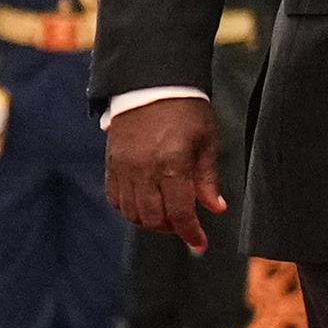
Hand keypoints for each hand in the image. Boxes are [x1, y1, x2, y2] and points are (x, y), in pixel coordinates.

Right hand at [104, 96, 219, 251]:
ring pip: (132, 213)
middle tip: (186, 224)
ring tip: (168, 215)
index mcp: (172, 163)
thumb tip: (216, 209)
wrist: (151, 83)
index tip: (201, 244)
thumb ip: (207, 178)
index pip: (179, 212)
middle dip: (172, 228)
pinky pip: (116, 200)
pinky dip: (130, 210)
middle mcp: (144, 169)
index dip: (191, 233)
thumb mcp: (206, 141)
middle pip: (153, 218)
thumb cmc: (186, 109)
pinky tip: (146, 205)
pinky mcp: (111, 164)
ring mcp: (123, 168)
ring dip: (151, 222)